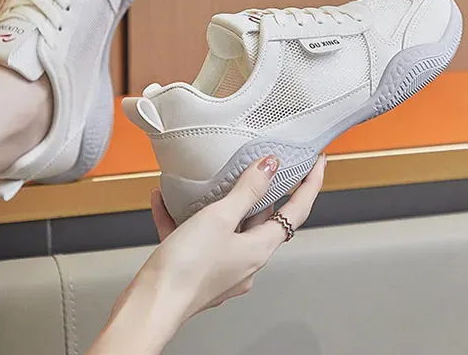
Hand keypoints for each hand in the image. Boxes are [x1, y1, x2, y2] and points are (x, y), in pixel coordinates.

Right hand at [148, 153, 325, 316]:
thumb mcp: (219, 218)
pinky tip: (166, 201)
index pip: (296, 210)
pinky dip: (185, 216)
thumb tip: (270, 167)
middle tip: (264, 164)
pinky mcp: (199, 269)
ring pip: (228, 225)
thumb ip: (247, 190)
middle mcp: (245, 260)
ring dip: (218, 201)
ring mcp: (222, 266)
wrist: (150, 305)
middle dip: (262, 190)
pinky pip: (197, 236)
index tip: (317, 163)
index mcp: (258, 249)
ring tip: (208, 179)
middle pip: (263, 218)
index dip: (310, 184)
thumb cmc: (185, 270)